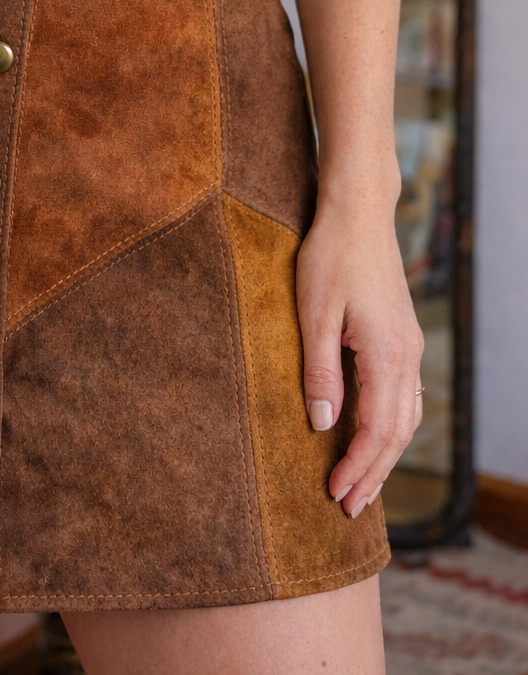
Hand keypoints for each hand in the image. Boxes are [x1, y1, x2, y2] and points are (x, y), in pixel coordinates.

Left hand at [295, 194, 423, 517]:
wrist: (358, 214)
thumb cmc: (330, 257)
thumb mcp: (313, 314)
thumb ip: (319, 372)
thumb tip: (321, 424)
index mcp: (387, 356)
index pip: (376, 430)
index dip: (355, 466)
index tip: (333, 493)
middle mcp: (407, 356)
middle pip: (397, 433)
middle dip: (373, 473)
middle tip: (349, 508)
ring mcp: (409, 347)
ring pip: (407, 417)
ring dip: (385, 455)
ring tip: (363, 485)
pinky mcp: (402, 337)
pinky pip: (406, 396)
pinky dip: (392, 426)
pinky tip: (376, 436)